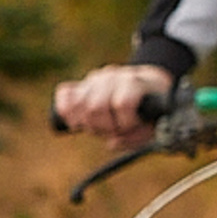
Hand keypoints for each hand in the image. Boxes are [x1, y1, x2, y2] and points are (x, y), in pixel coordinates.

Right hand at [52, 62, 174, 141]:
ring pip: (78, 104)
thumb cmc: (149, 113)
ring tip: (98, 127)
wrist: (146, 92)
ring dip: (86, 123)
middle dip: (102, 127)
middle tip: (111, 131)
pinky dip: (66, 111)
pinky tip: (77, 121)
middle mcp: (113, 75)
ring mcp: (94, 79)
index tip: (131, 127)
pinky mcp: (79, 84)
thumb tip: (113, 142)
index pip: (122, 103)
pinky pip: (64, 95)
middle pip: (95, 107)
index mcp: (136, 82)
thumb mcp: (152, 126)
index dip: (125, 122)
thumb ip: (136, 137)